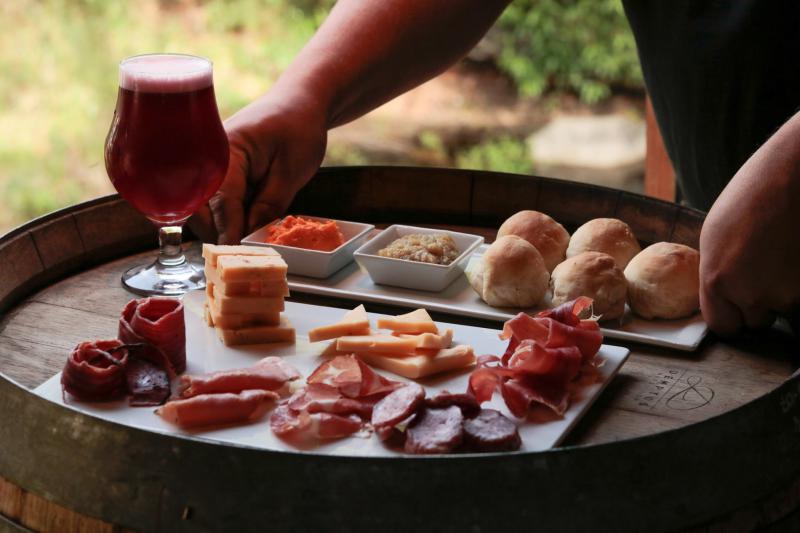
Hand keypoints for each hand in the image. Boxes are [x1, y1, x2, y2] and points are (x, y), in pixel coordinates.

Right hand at [190, 90, 326, 243]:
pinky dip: (228, 219)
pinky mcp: (217, 178)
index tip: (235, 255)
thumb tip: (247, 237)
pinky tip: (248, 225)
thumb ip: (269, 205)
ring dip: (222, 228)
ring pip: (203, 211)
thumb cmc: (298, 131)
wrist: (299, 106)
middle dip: (218, 233)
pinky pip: (214, 205)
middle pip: (200, 209)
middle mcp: (209, 160)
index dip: (228, 230)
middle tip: (245, 251)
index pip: (220, 199)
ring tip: (249, 238)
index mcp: (227, 151)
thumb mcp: (292, 171)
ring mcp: (210, 169)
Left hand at [699, 115, 799, 335]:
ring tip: (781, 255)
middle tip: (763, 268)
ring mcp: (788, 293)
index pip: (722, 327)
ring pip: (784, 310)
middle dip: (758, 303)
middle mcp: (751, 294)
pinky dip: (799, 281)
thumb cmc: (751, 196)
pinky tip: (795, 252)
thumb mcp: (715, 238)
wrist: (795, 173)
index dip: (730, 315)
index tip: (735, 303)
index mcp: (717, 281)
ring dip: (783, 292)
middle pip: (755, 322)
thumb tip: (721, 298)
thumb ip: (717, 275)